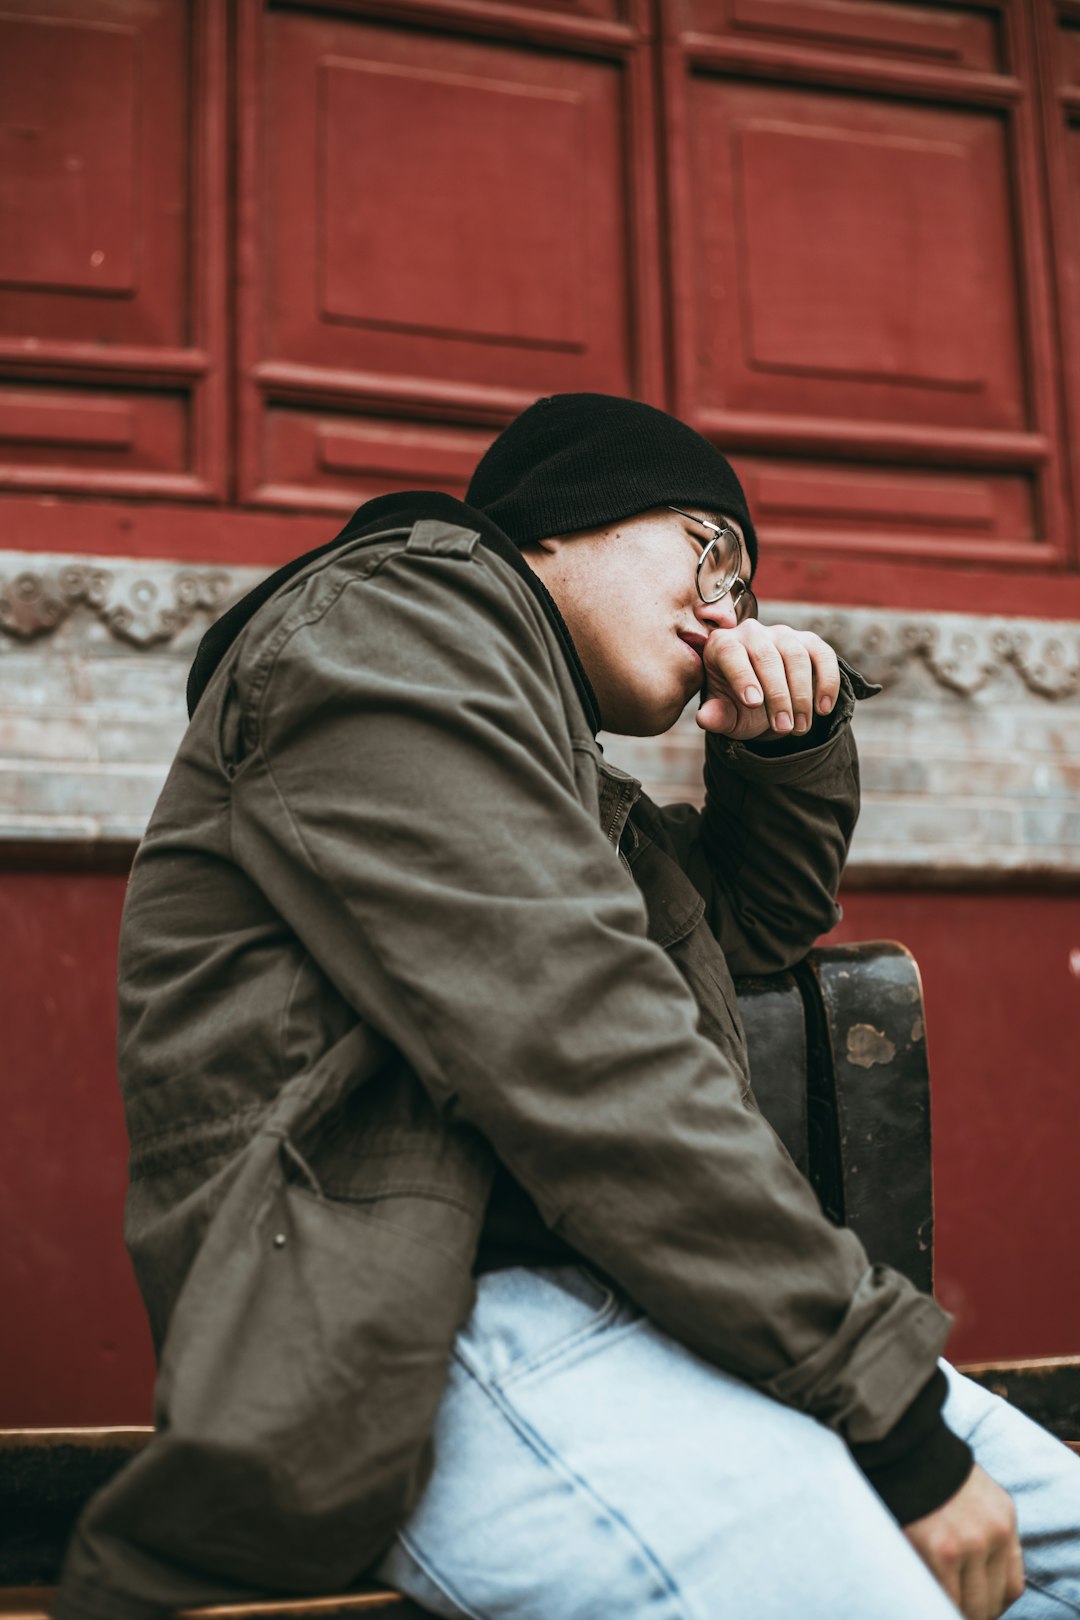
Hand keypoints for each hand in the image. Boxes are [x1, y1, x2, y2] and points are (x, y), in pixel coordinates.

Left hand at [695, 623, 840, 740]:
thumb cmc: (737, 706)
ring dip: (802, 695)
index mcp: (722, 645)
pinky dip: (827, 682)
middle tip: (784, 728)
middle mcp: (751, 632)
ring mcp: (782, 634)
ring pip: (796, 656)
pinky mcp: (809, 641)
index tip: (753, 704)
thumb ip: (716, 716)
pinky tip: (823, 709)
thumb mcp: (725, 715)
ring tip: (800, 727)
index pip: (730, 652)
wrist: (764, 702)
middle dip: (778, 696)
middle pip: (767, 656)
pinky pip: (823, 655)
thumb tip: (705, 718)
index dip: (743, 676)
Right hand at [904, 1464, 1023, 1619]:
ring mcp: (969, 1544)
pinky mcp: (941, 1550)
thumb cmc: (932, 1467)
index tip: (977, 1605)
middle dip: (973, 1610)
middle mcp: (993, 1534)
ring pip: (970, 1605)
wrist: (905, 1442)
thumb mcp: (975, 1492)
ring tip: (937, 1600)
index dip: (994, 1603)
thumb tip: (975, 1574)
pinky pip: (944, 1594)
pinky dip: (936, 1599)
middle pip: (992, 1600)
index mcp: (1004, 1518)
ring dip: (954, 1607)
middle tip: (955, 1605)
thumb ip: (982, 1529)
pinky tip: (924, 1591)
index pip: (1012, 1585)